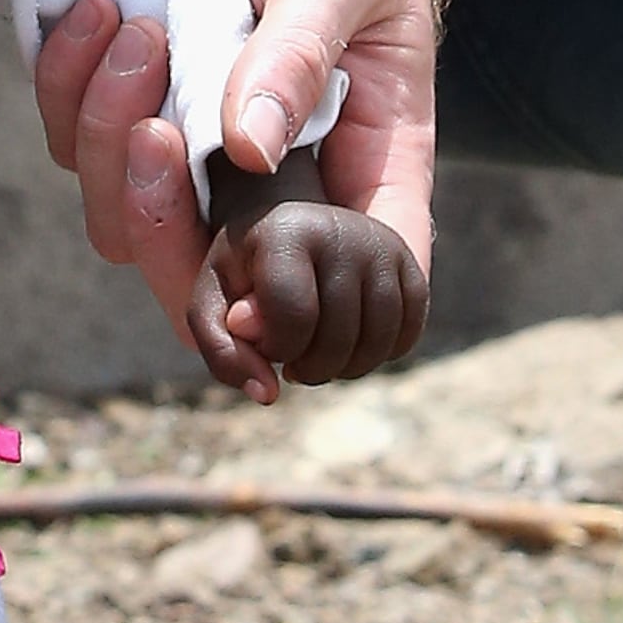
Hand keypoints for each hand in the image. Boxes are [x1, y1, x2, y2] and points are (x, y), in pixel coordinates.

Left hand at [31, 0, 448, 343]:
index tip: (235, 288)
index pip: (340, 297)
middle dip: (158, 218)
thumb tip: (251, 149)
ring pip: (123, 215)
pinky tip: (99, 12)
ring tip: (139, 28)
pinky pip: (76, 142)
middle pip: (199, 280)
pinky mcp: (146, 106)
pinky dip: (68, 86)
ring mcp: (207, 154)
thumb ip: (295, 56)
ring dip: (108, 134)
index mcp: (362, 175)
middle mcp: (282, 186)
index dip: (283, 326)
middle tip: (160, 125)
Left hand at [194, 181, 429, 405]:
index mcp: (285, 230)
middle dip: (311, 368)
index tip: (265, 343)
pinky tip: (351, 345)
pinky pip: (408, 333)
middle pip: (338, 337)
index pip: (293, 316)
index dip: (278, 349)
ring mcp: (382, 245)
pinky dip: (380, 355)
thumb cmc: (247, 274)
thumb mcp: (213, 302)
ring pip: (378, 341)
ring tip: (319, 356)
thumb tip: (267, 393)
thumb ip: (221, 347)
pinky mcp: (409, 264)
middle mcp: (342, 229)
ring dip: (346, 369)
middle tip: (293, 359)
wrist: (292, 229)